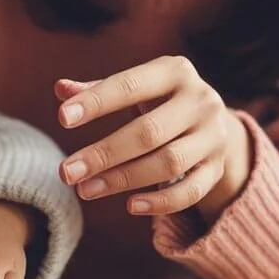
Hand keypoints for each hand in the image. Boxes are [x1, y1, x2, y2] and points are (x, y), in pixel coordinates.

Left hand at [54, 56, 251, 221]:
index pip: (131, 85)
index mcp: (175, 72)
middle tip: (66, 172)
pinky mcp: (217, 168)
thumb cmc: (159, 101)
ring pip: (168, 163)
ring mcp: (213, 136)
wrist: (212, 122)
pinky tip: (129, 206)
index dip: (96, 102)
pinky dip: (161, 202)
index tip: (62, 119)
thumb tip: (61, 89)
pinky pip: (191, 191)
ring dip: (123, 179)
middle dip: (104, 154)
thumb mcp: (135, 88)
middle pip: (148, 132)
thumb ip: (98, 89)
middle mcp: (200, 101)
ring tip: (85, 190)